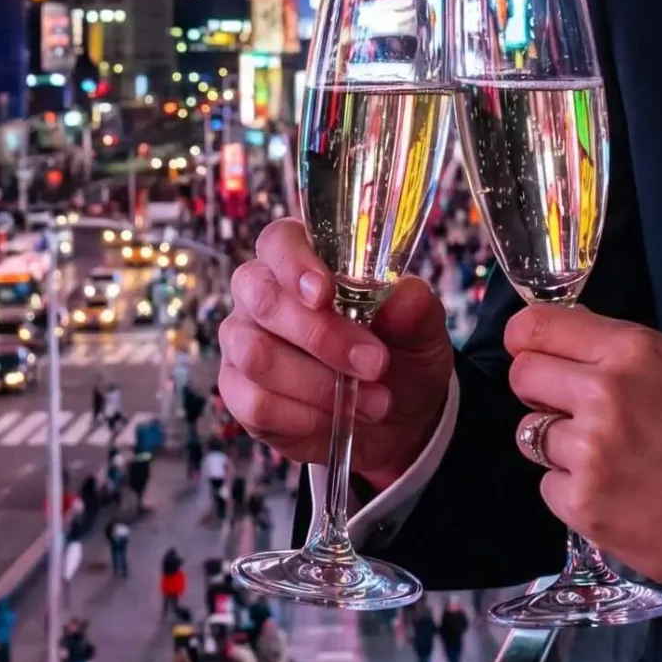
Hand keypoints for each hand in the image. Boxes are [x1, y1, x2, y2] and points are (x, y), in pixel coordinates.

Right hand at [217, 219, 453, 488]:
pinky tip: (336, 418)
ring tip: (373, 401)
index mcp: (303, 260)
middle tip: (374, 363)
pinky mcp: (238, 393)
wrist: (396, 419)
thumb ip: (415, 309)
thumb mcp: (422, 332)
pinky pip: (255, 404)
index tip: (324, 293)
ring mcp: (242, 343)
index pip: (279, 242)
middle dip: (320, 335)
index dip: (295, 264)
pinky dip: (303, 416)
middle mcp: (261, 295)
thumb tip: (404, 296)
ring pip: (256, 355)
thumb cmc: (400, 355)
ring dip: (319, 383)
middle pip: (263, 299)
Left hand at [505, 306, 661, 609]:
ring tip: (613, 465)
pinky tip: (617, 499)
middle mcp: (605, 392)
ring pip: (530, 435)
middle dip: (538, 394)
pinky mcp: (581, 502)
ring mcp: (589, 449)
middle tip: (573, 416)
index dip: (526, 343)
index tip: (531, 356)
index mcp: (635, 351)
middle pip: (522, 375)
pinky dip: (573, 494)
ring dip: (559, 449)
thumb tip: (564, 350)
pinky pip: (548, 486)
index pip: (536, 326)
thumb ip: (623, 359)